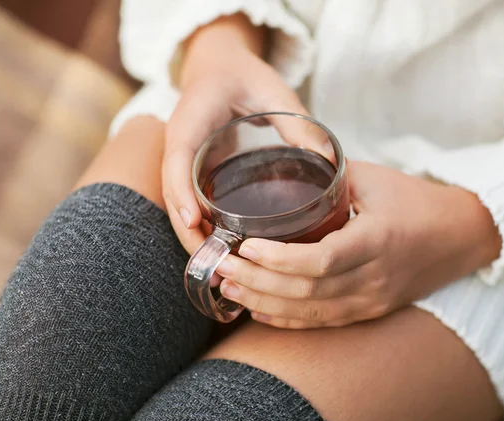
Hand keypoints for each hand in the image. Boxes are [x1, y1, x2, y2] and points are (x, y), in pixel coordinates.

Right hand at [163, 14, 325, 253]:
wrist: (219, 65)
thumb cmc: (243, 74)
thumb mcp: (272, 89)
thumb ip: (297, 120)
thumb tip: (330, 159)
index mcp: (191, 121)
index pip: (177, 159)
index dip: (182, 191)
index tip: (194, 221)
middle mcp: (180, 145)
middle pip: (173, 194)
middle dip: (189, 233)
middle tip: (217, 267)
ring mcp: (184, 161)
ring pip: (179, 205)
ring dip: (194, 239)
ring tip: (221, 272)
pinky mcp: (193, 171)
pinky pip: (190, 203)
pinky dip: (201, 230)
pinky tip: (223, 252)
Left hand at [215, 161, 501, 328]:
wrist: (462, 236)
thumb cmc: (416, 200)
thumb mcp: (373, 178)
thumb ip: (328, 176)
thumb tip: (281, 169)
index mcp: (376, 241)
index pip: (321, 261)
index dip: (280, 260)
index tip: (247, 247)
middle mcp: (374, 279)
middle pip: (307, 293)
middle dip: (258, 283)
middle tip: (221, 267)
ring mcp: (372, 301)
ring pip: (310, 314)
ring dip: (264, 304)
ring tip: (228, 289)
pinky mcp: (369, 311)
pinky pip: (323, 323)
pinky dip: (287, 319)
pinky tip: (257, 311)